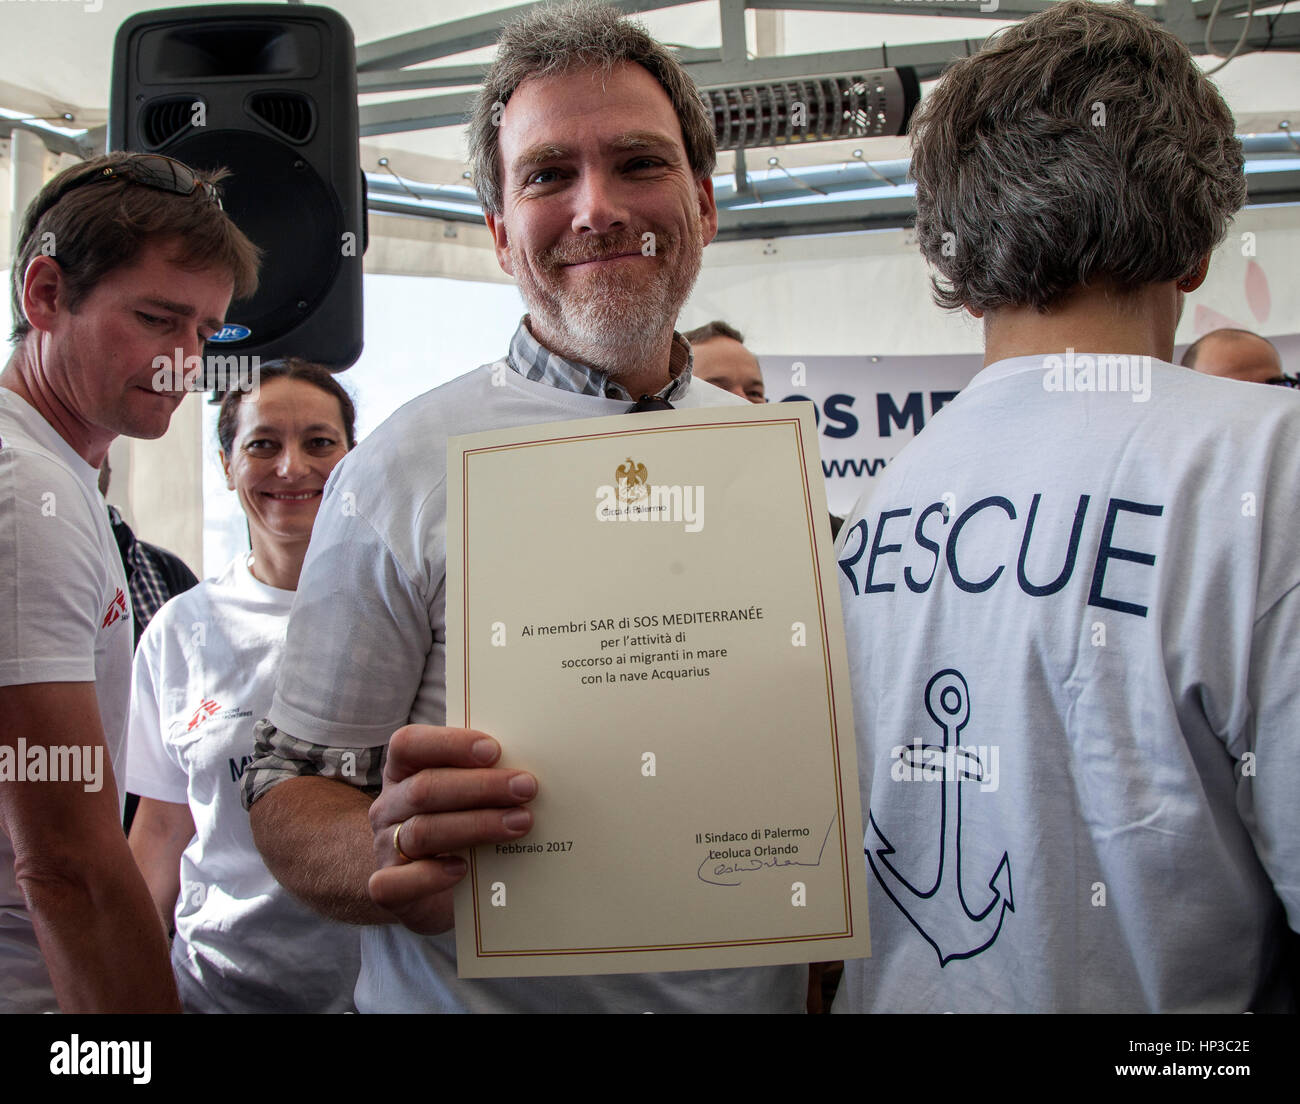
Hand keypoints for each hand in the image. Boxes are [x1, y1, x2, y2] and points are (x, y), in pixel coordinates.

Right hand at [367, 725, 535, 933]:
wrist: (428, 888)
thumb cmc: (457, 825)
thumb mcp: (467, 795)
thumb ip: (486, 774)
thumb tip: (532, 763)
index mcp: (403, 771)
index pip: (409, 745)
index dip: (449, 744)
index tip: (494, 750)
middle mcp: (389, 806)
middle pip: (425, 788)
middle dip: (481, 786)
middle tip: (526, 787)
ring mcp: (385, 847)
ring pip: (422, 831)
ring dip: (475, 825)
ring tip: (520, 823)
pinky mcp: (389, 887)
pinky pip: (396, 883)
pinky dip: (431, 876)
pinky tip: (463, 869)